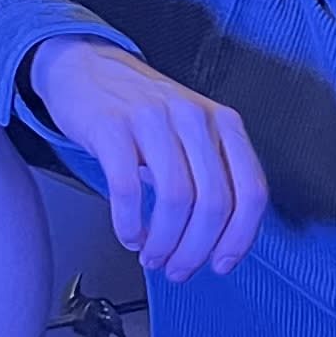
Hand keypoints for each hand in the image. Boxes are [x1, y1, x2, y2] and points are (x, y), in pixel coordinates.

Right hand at [26, 37, 269, 278]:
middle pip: (213, 202)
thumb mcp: (191, 133)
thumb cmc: (140, 110)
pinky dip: (129, 223)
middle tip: (178, 269)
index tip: (222, 263)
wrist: (85, 67)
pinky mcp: (112, 126)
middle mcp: (194, 118)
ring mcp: (153, 119)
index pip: (250, 190)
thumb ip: (212, 175)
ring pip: (176, 198)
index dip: (239, 238)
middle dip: (196, 249)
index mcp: (224, 123)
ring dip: (164, 241)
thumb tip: (218, 241)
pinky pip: (127, 187)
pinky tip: (128, 234)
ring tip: (152, 256)